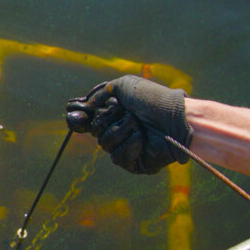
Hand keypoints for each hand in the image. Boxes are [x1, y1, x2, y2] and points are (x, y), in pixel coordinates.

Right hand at [65, 75, 193, 173]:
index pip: (89, 118)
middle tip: (127, 112)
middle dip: (108, 118)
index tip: (74, 115)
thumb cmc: (154, 100)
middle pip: (95, 129)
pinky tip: (142, 139)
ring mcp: (125, 146)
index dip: (81, 117)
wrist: (176, 120)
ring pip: (104, 143)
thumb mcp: (123, 87)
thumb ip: (99, 94)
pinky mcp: (133, 162)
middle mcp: (118, 128)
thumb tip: (82, 107)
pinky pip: (117, 157)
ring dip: (122, 130)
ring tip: (139, 126)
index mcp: (115, 112)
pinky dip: (130, 145)